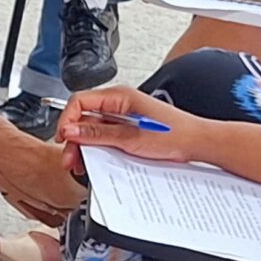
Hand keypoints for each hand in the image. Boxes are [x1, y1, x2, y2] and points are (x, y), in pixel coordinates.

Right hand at [55, 86, 197, 162]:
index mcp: (119, 96)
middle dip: (73, 138)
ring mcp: (123, 117)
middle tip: (69, 159)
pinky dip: (97, 148)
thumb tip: (72, 131)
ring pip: (92, 129)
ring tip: (80, 163)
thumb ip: (98, 134)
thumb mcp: (131, 137)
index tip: (64, 139)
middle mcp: (119, 104)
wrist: (197, 143)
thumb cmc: (174, 134)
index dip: (67, 119)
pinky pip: (105, 136)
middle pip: (84, 117)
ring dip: (84, 145)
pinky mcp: (128, 129)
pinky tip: (96, 160)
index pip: (80, 101)